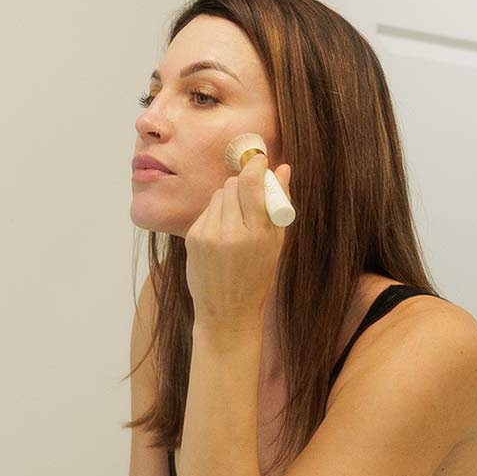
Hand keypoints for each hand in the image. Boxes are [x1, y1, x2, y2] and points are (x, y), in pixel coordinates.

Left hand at [185, 136, 292, 330]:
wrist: (227, 313)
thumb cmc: (257, 278)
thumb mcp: (276, 244)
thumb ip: (279, 204)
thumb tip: (283, 168)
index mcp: (258, 234)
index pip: (252, 183)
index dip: (255, 167)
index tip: (259, 162)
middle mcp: (231, 232)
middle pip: (233, 185)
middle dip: (243, 185)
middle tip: (250, 199)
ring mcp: (208, 234)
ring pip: (219, 195)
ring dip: (229, 200)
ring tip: (236, 223)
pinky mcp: (193, 238)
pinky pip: (207, 211)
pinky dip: (216, 215)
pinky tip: (222, 235)